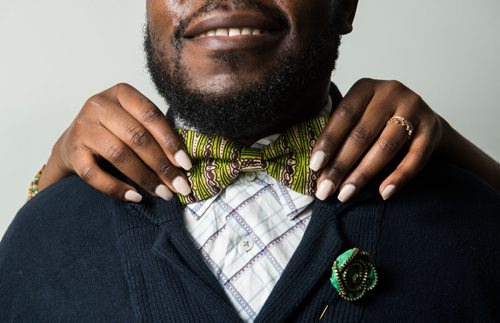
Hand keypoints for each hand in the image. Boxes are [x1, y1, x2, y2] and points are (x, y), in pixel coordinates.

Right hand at [39, 83, 192, 201]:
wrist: (75, 142)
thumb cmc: (115, 131)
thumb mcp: (135, 121)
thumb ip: (157, 134)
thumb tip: (184, 164)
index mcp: (121, 92)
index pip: (151, 116)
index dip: (171, 142)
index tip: (186, 165)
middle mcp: (99, 105)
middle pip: (137, 137)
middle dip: (162, 165)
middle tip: (179, 185)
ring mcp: (82, 127)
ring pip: (119, 155)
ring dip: (145, 179)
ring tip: (163, 193)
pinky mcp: (72, 152)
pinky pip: (95, 175)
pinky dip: (117, 188)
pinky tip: (135, 196)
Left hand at [311, 78, 442, 201]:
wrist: (422, 118)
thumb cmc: (378, 120)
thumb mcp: (358, 114)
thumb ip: (340, 131)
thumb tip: (316, 167)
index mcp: (366, 87)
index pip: (343, 115)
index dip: (328, 142)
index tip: (315, 166)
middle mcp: (391, 93)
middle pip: (362, 134)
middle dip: (340, 166)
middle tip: (325, 189)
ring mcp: (414, 109)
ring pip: (385, 148)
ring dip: (363, 175)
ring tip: (346, 194)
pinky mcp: (431, 129)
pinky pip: (414, 159)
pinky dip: (398, 178)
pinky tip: (383, 193)